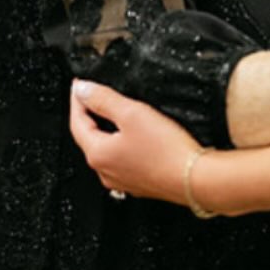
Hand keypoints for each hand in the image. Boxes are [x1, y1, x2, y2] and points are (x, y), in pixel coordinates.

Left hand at [69, 80, 199, 204]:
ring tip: (111, 113)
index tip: (79, 85)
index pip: (77, 123)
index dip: (77, 101)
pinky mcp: (138, 183)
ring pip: (106, 150)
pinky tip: (133, 138)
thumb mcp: (132, 113)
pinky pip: (121, 159)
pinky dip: (121, 144)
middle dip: (89, 115)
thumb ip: (104, 99)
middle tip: (91, 95)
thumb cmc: (165, 150)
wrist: (193, 178)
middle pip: (89, 137)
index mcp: (98, 154)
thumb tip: (82, 90)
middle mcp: (105, 171)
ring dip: (105, 130)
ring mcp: (121, 180)